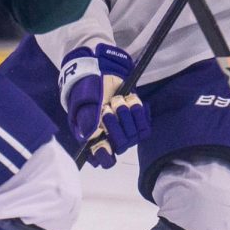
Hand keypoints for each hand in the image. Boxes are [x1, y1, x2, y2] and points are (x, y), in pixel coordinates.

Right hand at [59, 44, 149, 168]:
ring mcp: (125, 131)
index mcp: (93, 138)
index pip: (102, 159)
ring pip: (134, 136)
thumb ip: (87, 118)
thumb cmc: (89, 87)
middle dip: (115, 125)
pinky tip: (132, 100)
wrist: (103, 71)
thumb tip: (90, 136)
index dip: (104, 155)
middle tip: (109, 106)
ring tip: (119, 99)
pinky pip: (145, 127)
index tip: (104, 143)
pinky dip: (140, 113)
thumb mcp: (84, 100)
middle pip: (120, 145)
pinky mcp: (137, 122)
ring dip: (128, 115)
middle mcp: (110, 138)